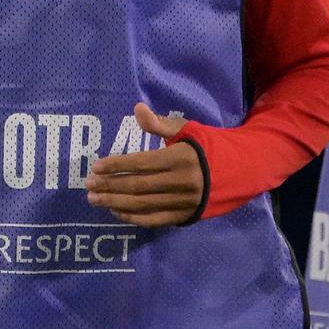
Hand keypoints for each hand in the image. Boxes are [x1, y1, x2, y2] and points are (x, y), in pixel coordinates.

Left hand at [84, 104, 203, 227]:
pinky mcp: (184, 216)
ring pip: (142, 205)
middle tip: (88, 184)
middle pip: (138, 186)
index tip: (96, 166)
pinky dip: (133, 217)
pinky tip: (116, 211)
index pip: (141, 163)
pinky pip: (154, 220)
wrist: (240, 171)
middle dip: (110, 185)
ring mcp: (183, 202)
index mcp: (180, 158)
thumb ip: (159, 124)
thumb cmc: (207, 147)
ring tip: (95, 199)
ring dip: (115, 202)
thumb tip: (137, 108)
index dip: (117, 165)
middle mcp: (181, 182)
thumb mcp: (187, 130)